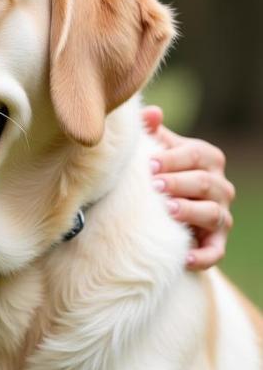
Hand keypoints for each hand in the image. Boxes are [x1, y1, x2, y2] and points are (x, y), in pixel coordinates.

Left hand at [142, 106, 234, 269]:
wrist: (162, 207)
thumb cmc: (158, 170)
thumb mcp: (156, 148)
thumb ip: (153, 130)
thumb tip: (152, 112)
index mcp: (206, 158)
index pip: (195, 154)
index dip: (172, 158)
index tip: (149, 165)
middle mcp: (220, 186)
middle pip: (204, 182)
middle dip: (179, 183)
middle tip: (155, 186)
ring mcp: (221, 215)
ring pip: (212, 213)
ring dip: (190, 212)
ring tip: (168, 211)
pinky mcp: (216, 243)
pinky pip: (215, 252)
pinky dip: (201, 256)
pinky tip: (183, 257)